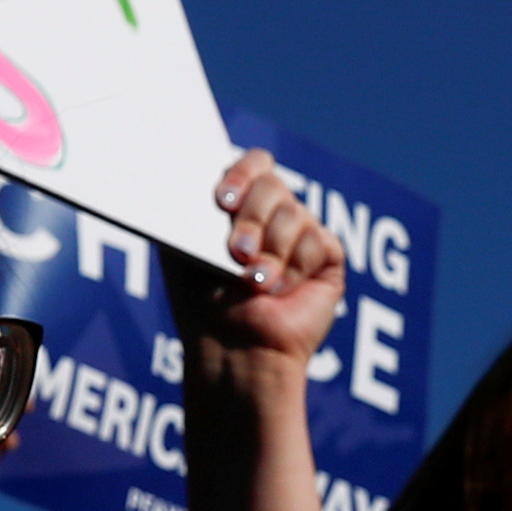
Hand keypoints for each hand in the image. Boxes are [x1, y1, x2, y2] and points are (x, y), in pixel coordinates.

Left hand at [172, 150, 348, 380]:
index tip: (222, 201)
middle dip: (250, 218)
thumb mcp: (184, 245)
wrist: (234, 345)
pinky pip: (317, 240)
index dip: (240, 175)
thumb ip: (194, 203)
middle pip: (272, 184)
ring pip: (294, 213)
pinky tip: (280, 290)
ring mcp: (301, 234)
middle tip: (237, 252)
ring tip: (254, 283)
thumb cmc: (202, 302)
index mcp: (239, 205)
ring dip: (269, 252)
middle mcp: (271, 215)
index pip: (252, 165)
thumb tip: (208, 175)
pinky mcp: (327, 258)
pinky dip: (292, 267)